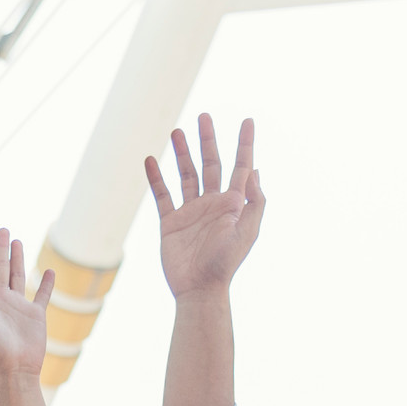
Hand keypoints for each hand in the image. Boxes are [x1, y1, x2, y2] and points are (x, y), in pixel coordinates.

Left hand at [0, 229, 52, 381]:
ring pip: (18, 275)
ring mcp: (18, 306)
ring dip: (18, 258)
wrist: (15, 368)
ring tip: (17, 241)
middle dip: (0, 248)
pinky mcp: (35, 314)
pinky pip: (41, 295)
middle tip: (3, 230)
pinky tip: (49, 271)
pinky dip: (46, 284)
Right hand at [147, 115, 263, 299]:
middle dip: (208, 140)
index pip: (240, 166)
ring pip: (187, 175)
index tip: (247, 121)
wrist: (198, 288)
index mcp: (233, 204)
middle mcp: (212, 204)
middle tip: (204, 117)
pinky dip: (156, 178)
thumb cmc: (225, 262)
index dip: (245, 144)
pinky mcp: (171, 223)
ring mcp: (191, 212)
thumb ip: (254, 200)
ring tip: (177, 131)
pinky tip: (151, 160)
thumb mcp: (248, 230)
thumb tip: (255, 169)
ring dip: (182, 153)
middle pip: (211, 164)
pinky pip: (163, 196)